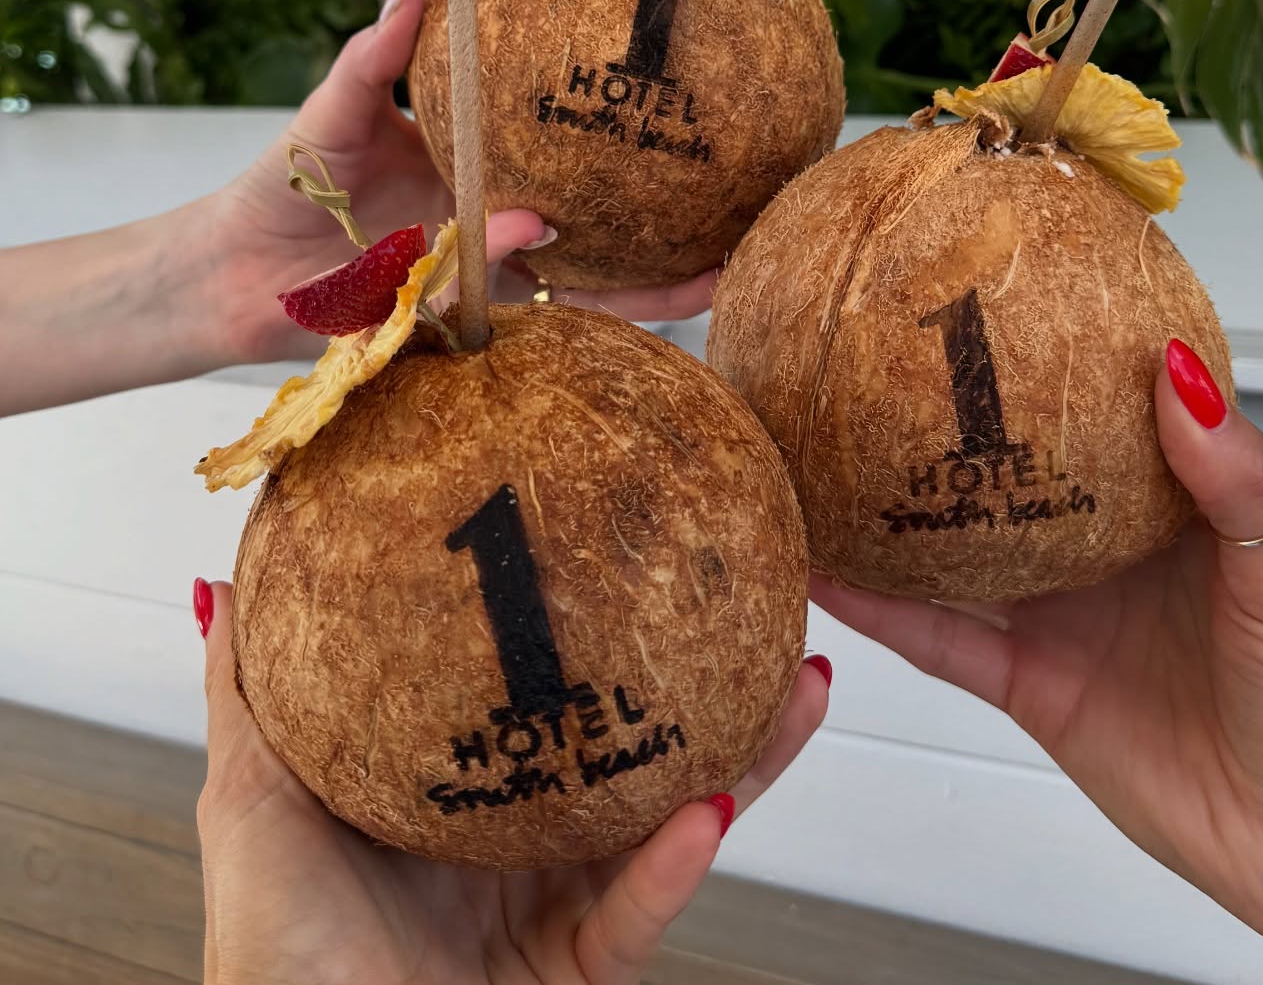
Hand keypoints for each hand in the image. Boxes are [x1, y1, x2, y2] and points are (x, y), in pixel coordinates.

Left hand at [196, 581, 829, 984]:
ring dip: (742, 759)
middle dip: (705, 681)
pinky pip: (639, 911)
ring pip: (670, 817)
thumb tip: (226, 585)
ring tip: (798, 686)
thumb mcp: (250, 800)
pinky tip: (708, 810)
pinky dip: (676, 865)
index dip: (602, 628)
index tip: (641, 558)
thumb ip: (249, 695)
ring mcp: (553, 905)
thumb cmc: (268, 950)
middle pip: (632, 745)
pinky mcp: (576, 971)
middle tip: (762, 610)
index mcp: (456, 789)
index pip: (548, 691)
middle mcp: (516, 840)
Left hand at [208, 0, 717, 365]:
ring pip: (581, 280)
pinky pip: (521, 320)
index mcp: (478, 164)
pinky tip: (615, 304)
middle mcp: (493, 219)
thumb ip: (375, 57)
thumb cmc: (281, 183)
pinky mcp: (456, 319)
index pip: (562, 149)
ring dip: (648, 283)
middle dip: (666, 220)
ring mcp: (482, 271)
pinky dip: (573, 317)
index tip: (678, 106)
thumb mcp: (334, 109)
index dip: (616, 136)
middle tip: (741, 199)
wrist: (228, 268)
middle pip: (597, 220)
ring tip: (718, 272)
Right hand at [813, 342, 1262, 982]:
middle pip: (1007, 479)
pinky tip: (835, 575)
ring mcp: (1058, 616)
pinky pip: (944, 639)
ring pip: (958, 554)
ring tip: (824, 462)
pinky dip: (886, 610)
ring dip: (895, 516)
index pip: (1093, 416)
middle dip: (947, 430)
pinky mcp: (1027, 684)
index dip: (1044, 365)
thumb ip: (1234, 480)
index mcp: (1165, 506)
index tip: (990, 306)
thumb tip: (1178, 375)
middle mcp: (1100, 551)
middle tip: (873, 370)